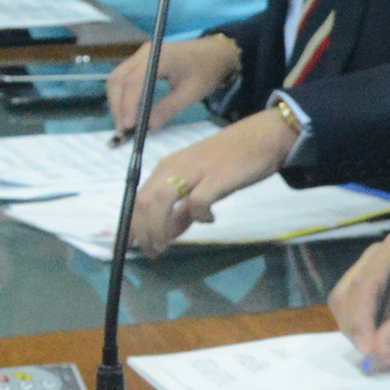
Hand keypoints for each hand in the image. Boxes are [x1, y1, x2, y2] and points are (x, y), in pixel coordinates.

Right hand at [106, 35, 239, 137]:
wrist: (216, 53)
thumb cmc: (207, 71)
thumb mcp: (192, 93)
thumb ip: (169, 109)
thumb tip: (148, 126)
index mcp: (160, 58)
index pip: (134, 81)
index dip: (128, 104)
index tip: (128, 125)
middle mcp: (145, 54)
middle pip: (119, 78)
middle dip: (118, 105)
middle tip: (123, 128)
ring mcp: (141, 55)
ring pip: (117, 78)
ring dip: (117, 100)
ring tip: (124, 122)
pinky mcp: (141, 60)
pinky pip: (124, 77)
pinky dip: (122, 95)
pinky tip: (128, 111)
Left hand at [127, 110, 296, 254]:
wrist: (262, 136)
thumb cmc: (230, 160)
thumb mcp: (199, 184)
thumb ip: (183, 211)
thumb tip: (168, 235)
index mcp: (166, 167)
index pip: (137, 198)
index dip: (131, 225)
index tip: (127, 247)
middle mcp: (174, 167)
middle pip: (143, 202)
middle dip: (142, 232)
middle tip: (151, 252)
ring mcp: (194, 171)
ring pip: (160, 202)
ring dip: (157, 229)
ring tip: (163, 247)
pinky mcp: (216, 178)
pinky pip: (198, 202)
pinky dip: (199, 216)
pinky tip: (210, 219)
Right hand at [330, 236, 389, 367]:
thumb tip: (380, 347)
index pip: (362, 284)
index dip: (360, 319)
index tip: (371, 351)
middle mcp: (379, 261)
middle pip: (347, 300)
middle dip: (368, 334)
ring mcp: (378, 280)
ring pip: (357, 319)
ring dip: (385, 344)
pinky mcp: (381, 300)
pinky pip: (372, 329)